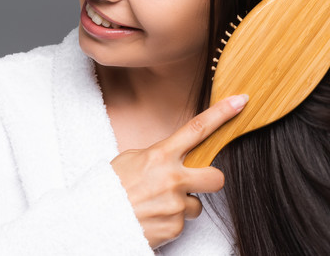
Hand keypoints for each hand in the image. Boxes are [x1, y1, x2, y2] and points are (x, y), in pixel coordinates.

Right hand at [110, 94, 248, 247]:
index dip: (222, 113)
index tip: (240, 101)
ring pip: (195, 205)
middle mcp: (172, 179)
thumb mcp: (130, 160)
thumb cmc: (107, 188)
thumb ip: (159, 156)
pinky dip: (169, 222)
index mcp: (160, 156)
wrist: (89, 223)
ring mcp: (174, 205)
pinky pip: (181, 223)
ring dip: (181, 206)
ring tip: (155, 205)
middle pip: (216, 177)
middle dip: (211, 179)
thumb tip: (178, 156)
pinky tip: (151, 218)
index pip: (198, 129)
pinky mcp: (173, 228)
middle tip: (196, 181)